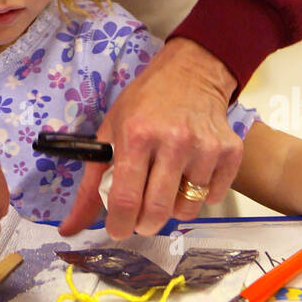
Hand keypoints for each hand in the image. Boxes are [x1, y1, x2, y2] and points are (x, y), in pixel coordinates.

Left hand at [58, 37, 242, 238]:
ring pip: (188, 209)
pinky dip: (200, 195)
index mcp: (137, 135)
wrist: (190, 72)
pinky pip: (212, 197)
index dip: (119, 225)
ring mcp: (205, 147)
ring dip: (173, 209)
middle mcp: (173, 141)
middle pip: (157, 211)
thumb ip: (91, 184)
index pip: (126, 199)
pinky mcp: (230, 152)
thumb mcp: (110, 132)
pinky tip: (190, 173)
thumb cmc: (143, 104)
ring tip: (166, 186)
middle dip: (144, 224)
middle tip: (141, 216)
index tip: (118, 229)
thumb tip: (70, 228)